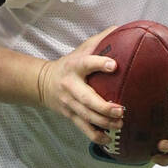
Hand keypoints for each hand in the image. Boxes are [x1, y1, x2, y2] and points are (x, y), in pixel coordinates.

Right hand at [36, 28, 124, 143]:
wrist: (43, 83)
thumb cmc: (70, 64)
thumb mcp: (81, 49)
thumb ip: (101, 40)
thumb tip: (123, 28)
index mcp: (75, 67)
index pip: (86, 64)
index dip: (99, 64)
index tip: (114, 65)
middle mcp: (71, 87)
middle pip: (86, 99)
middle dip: (104, 107)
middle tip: (121, 110)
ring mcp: (69, 104)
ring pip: (86, 116)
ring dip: (104, 123)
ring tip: (120, 124)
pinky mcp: (70, 116)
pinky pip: (83, 128)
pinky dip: (96, 136)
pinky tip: (108, 140)